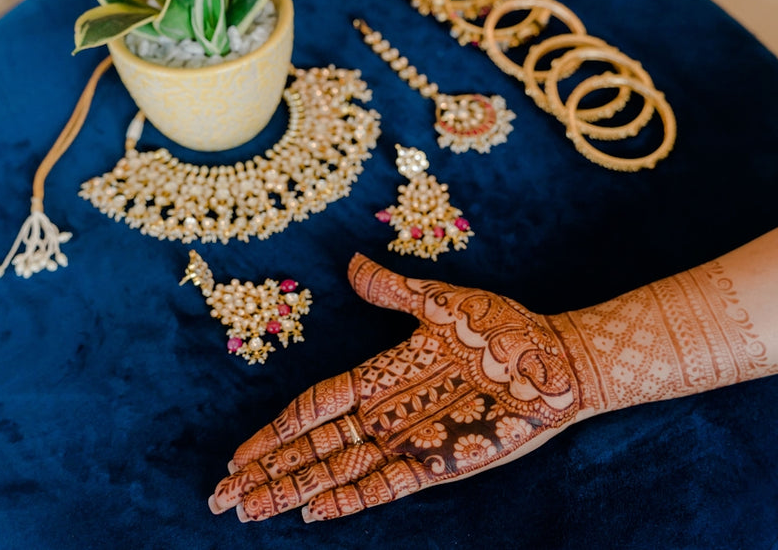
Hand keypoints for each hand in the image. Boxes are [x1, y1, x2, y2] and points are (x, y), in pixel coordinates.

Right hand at [209, 253, 585, 521]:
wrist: (556, 358)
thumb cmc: (502, 326)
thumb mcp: (440, 302)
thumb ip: (392, 290)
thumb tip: (351, 264)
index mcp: (380, 374)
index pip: (311, 407)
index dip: (272, 431)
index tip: (235, 454)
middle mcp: (385, 412)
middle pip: (311, 448)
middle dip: (267, 472)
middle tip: (221, 496)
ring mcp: (409, 440)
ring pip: (336, 470)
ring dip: (293, 490)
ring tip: (250, 510)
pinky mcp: (438, 462)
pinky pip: (384, 486)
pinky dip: (347, 498)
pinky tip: (313, 513)